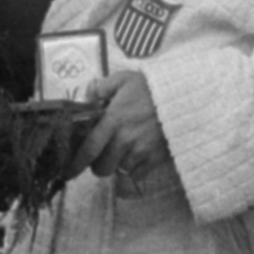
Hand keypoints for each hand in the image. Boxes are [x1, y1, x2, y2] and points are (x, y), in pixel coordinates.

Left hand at [70, 70, 171, 192]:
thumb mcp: (124, 79)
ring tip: (122, 150)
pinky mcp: (155, 159)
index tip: (68, 171)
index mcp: (113, 120)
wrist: (185, 97)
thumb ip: (101, 87)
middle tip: (101, 153)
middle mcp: (125, 139)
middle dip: (97, 164)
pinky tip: (136, 154)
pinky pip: (137, 174)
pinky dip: (134, 168)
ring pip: (119, 171)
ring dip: (117, 164)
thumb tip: (87, 98)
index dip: (76, 164)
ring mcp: (141, 151)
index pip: (88, 149)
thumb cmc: (152, 87)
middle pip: (101, 168)